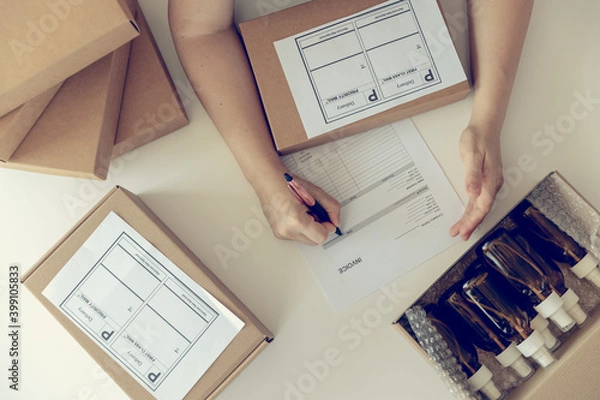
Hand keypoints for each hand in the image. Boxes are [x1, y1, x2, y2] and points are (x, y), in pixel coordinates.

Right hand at [256, 174, 340, 245]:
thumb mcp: (315, 192)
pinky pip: (297, 236)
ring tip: (303, 212)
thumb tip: (336, 222)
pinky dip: (301, 228)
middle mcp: (287, 230)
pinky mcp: (278, 234)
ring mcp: (281, 233)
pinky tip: (296, 214)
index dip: (327, 226)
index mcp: (296, 220)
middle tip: (315, 213)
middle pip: (315, 242)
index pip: (321, 237)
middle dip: (319, 229)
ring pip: (306, 240)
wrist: (268, 180)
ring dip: (310, 229)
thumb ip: (331, 207)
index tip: (327, 218)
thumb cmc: (288, 183)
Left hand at [450, 125, 503, 240]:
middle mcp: (493, 184)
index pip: (482, 206)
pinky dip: (472, 210)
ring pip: (480, 206)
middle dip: (471, 224)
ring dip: (471, 219)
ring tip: (460, 231)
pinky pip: (479, 200)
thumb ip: (472, 174)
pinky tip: (467, 216)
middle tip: (460, 235)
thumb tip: (472, 191)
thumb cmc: (478, 139)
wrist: (485, 127)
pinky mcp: (486, 180)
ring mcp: (490, 183)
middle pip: (482, 209)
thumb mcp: (472, 154)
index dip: (473, 220)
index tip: (464, 230)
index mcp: (491, 179)